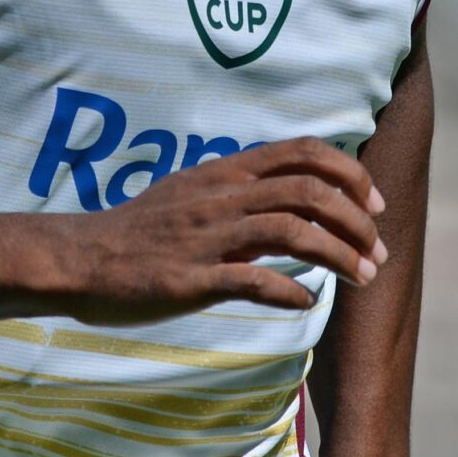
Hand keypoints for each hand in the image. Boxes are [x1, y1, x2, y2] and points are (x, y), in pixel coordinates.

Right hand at [46, 138, 387, 324]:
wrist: (79, 259)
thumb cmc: (140, 231)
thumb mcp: (193, 192)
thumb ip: (242, 191)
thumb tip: (293, 199)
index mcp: (226, 172)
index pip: (304, 152)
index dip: (350, 173)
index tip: (374, 204)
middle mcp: (222, 197)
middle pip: (310, 192)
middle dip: (357, 221)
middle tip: (378, 252)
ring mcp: (207, 237)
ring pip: (293, 233)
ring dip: (339, 256)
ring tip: (362, 279)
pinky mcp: (192, 278)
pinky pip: (254, 280)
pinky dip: (291, 292)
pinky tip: (308, 304)